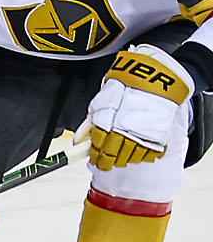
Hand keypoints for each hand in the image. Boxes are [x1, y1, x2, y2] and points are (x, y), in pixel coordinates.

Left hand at [87, 45, 191, 170]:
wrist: (155, 78)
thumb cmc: (127, 86)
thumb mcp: (102, 100)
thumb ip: (91, 121)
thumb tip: (80, 139)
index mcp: (108, 121)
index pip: (97, 146)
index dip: (94, 155)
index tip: (94, 158)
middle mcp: (125, 130)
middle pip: (113, 155)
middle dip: (106, 161)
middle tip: (105, 163)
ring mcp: (143, 134)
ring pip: (130, 157)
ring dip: (124, 160)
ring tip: (120, 158)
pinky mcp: (160, 136)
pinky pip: (149, 154)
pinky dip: (143, 156)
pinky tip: (139, 151)